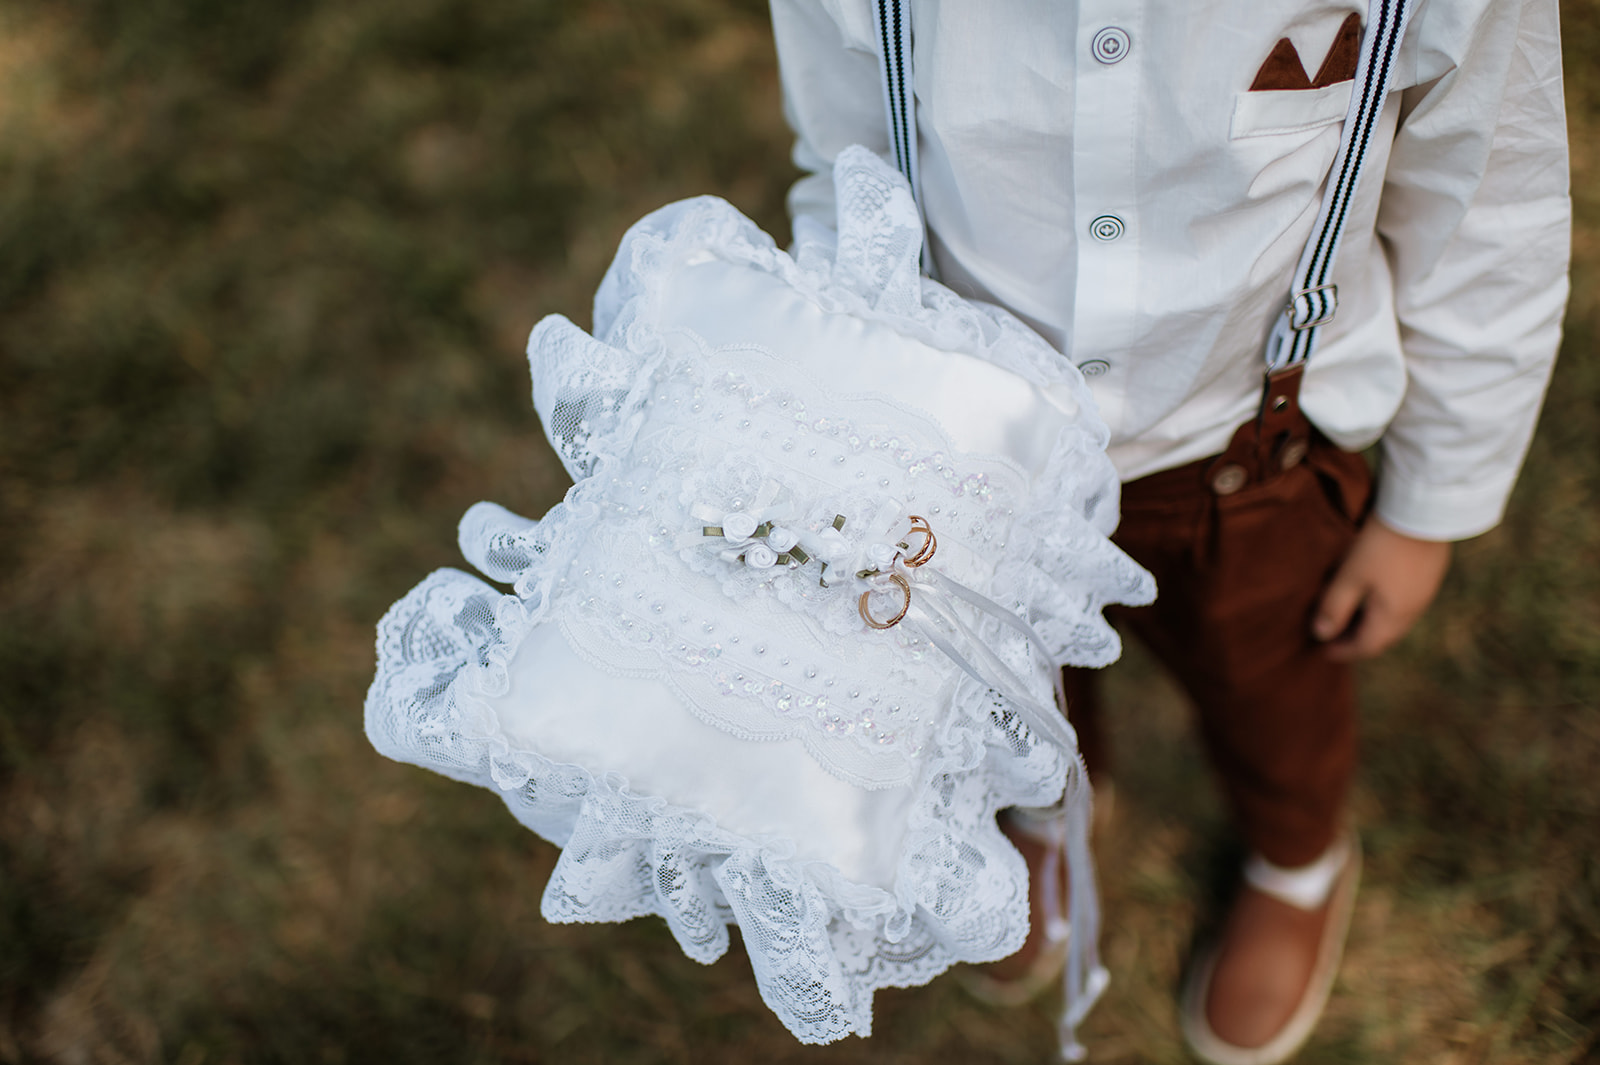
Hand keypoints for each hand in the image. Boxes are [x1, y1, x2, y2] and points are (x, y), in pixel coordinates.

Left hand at [1312, 518, 1451, 661]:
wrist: (1422, 512)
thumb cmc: (1379, 545)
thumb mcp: (1349, 576)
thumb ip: (1333, 607)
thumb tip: (1320, 635)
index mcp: (1392, 616)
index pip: (1366, 646)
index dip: (1344, 651)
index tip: (1324, 652)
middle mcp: (1413, 611)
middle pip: (1382, 637)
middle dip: (1357, 641)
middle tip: (1334, 638)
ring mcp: (1424, 594)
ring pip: (1394, 621)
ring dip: (1371, 625)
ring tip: (1349, 618)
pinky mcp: (1429, 577)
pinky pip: (1404, 604)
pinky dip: (1384, 609)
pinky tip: (1372, 596)